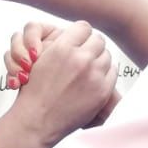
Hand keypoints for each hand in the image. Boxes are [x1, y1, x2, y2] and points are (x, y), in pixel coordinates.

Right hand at [6, 21, 116, 147]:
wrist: (37, 121)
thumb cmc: (35, 92)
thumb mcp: (41, 59)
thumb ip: (61, 44)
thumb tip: (80, 36)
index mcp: (62, 48)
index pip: (84, 27)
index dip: (81, 34)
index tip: (79, 41)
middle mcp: (80, 59)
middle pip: (98, 40)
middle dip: (91, 46)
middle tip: (84, 55)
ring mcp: (94, 76)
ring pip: (107, 55)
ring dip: (99, 60)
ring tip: (88, 69)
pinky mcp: (103, 91)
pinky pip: (113, 72)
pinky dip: (105, 74)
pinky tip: (94, 80)